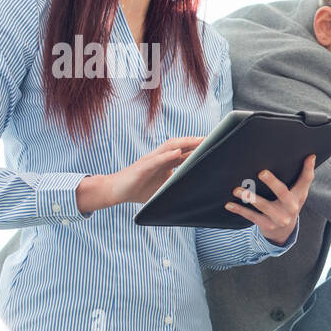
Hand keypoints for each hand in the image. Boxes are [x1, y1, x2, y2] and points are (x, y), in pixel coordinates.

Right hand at [78, 136, 204, 211]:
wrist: (115, 191)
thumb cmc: (139, 189)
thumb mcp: (163, 187)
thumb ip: (176, 184)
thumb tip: (196, 190)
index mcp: (166, 162)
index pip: (185, 152)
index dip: (199, 149)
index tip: (215, 146)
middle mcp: (160, 158)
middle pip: (180, 146)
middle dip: (196, 142)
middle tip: (214, 139)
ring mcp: (151, 160)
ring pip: (169, 148)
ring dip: (185, 143)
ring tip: (199, 140)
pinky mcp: (142, 167)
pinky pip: (156, 159)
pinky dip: (166, 155)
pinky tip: (177, 152)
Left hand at [225, 154, 315, 244]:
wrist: (284, 232)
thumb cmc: (289, 205)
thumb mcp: (299, 193)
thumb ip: (304, 176)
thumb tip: (311, 156)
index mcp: (299, 196)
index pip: (306, 181)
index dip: (308, 169)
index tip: (308, 157)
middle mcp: (290, 207)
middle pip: (282, 193)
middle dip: (272, 183)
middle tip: (262, 173)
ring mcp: (278, 217)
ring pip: (263, 206)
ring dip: (249, 197)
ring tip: (237, 190)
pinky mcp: (267, 225)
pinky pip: (252, 216)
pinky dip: (240, 210)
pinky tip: (230, 204)